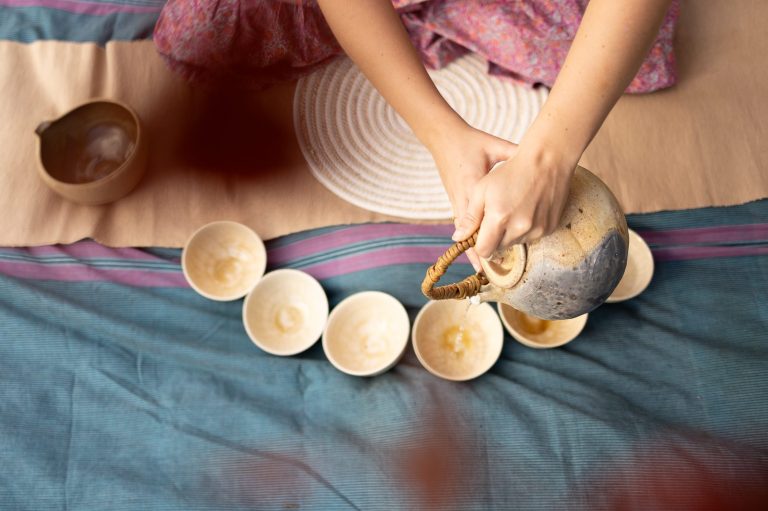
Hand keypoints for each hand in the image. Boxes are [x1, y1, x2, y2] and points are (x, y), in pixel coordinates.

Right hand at [425, 122, 517, 269]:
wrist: (445, 139)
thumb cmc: (471, 143)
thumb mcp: (494, 147)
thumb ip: (513, 156)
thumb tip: (534, 161)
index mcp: (474, 189)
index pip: (479, 224)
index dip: (486, 244)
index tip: (493, 261)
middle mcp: (464, 200)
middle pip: (473, 234)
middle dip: (484, 251)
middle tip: (495, 269)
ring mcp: (458, 202)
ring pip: (467, 232)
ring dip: (475, 248)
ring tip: (483, 268)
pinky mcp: (456, 201)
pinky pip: (464, 224)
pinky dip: (471, 237)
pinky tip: (475, 247)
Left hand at [451, 145, 575, 259]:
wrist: (547, 161)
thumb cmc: (510, 171)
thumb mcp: (482, 189)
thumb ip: (470, 217)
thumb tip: (458, 238)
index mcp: (499, 218)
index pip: (484, 250)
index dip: (478, 244)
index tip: (479, 233)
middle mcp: (519, 228)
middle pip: (499, 248)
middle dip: (494, 237)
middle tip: (496, 215)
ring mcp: (537, 229)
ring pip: (515, 242)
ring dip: (510, 233)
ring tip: (512, 208)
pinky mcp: (549, 228)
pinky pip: (532, 237)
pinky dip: (526, 229)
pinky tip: (526, 209)